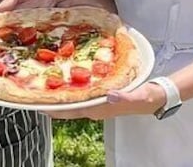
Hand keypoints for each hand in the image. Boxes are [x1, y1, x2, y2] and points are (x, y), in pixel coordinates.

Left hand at [48, 82, 165, 119]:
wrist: (156, 96)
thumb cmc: (147, 97)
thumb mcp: (138, 96)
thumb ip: (124, 96)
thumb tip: (109, 96)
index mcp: (101, 109)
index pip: (74, 111)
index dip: (56, 109)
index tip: (41, 105)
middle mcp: (96, 107)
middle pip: (69, 107)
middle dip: (53, 102)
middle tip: (36, 94)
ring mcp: (98, 102)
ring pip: (74, 101)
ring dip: (61, 95)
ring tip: (46, 86)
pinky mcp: (101, 95)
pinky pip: (82, 94)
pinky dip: (72, 88)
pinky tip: (66, 80)